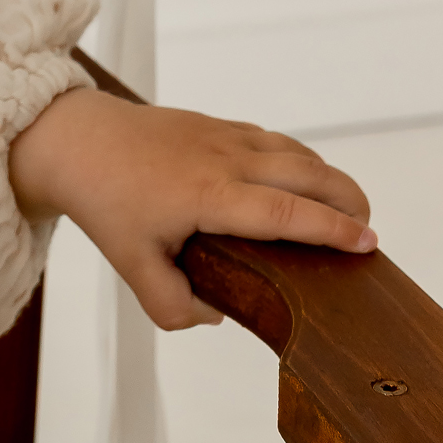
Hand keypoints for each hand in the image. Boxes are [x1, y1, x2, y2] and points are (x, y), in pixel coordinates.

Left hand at [8, 83, 375, 331]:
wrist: (75, 140)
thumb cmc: (103, 198)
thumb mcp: (132, 266)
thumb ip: (173, 305)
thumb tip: (215, 316)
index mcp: (210, 196)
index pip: (287, 213)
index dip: (332, 229)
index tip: (367, 243)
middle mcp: (226, 160)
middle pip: (309, 174)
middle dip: (349, 200)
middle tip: (368, 231)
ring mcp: (223, 137)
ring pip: (295, 152)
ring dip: (329, 177)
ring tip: (347, 208)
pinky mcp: (216, 125)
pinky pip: (273, 140)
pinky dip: (300, 160)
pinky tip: (304, 181)